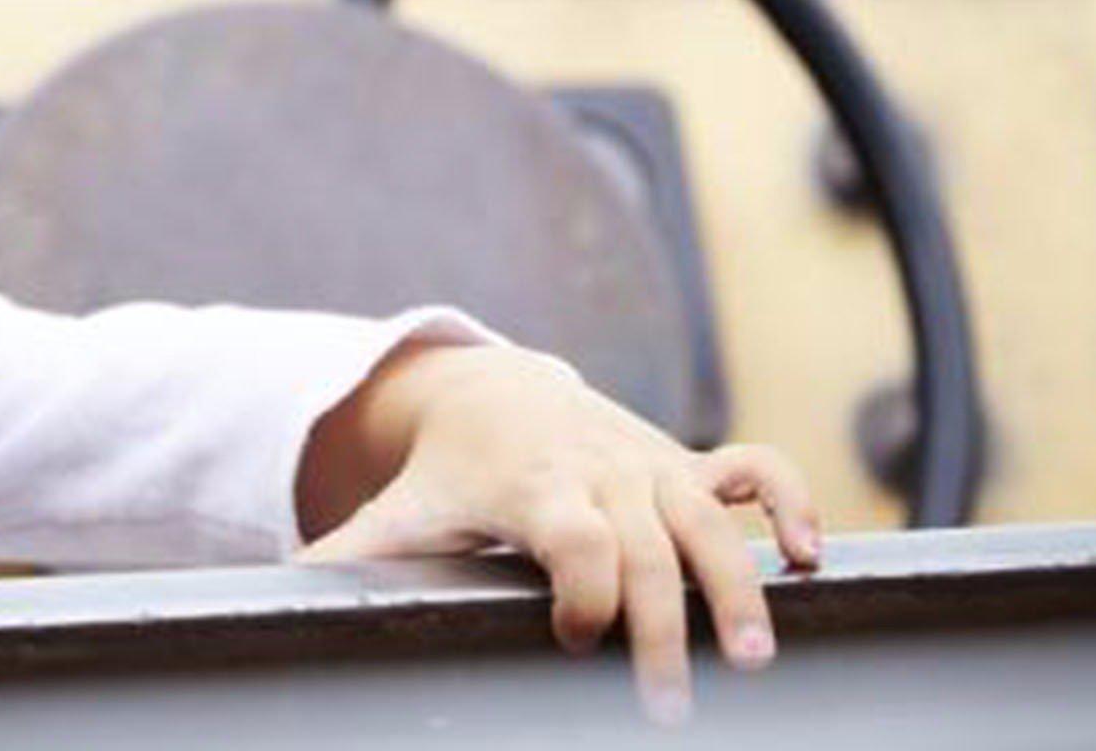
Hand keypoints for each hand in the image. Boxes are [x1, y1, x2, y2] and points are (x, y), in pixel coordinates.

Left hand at [293, 343, 823, 727]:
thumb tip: (283, 608)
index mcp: (532, 488)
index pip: (573, 536)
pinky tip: (812, 559)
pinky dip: (790, 503)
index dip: (582, 590)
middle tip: (673, 704)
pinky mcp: (687, 463)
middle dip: (666, 625)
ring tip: (759, 657)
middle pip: (649, 547)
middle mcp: (601, 472)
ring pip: (713, 519)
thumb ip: (351, 567)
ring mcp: (651, 464)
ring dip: (742, 585)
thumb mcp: (399, 515)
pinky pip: (756, 468)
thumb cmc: (445, 476)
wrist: (491, 390)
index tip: (570, 639)